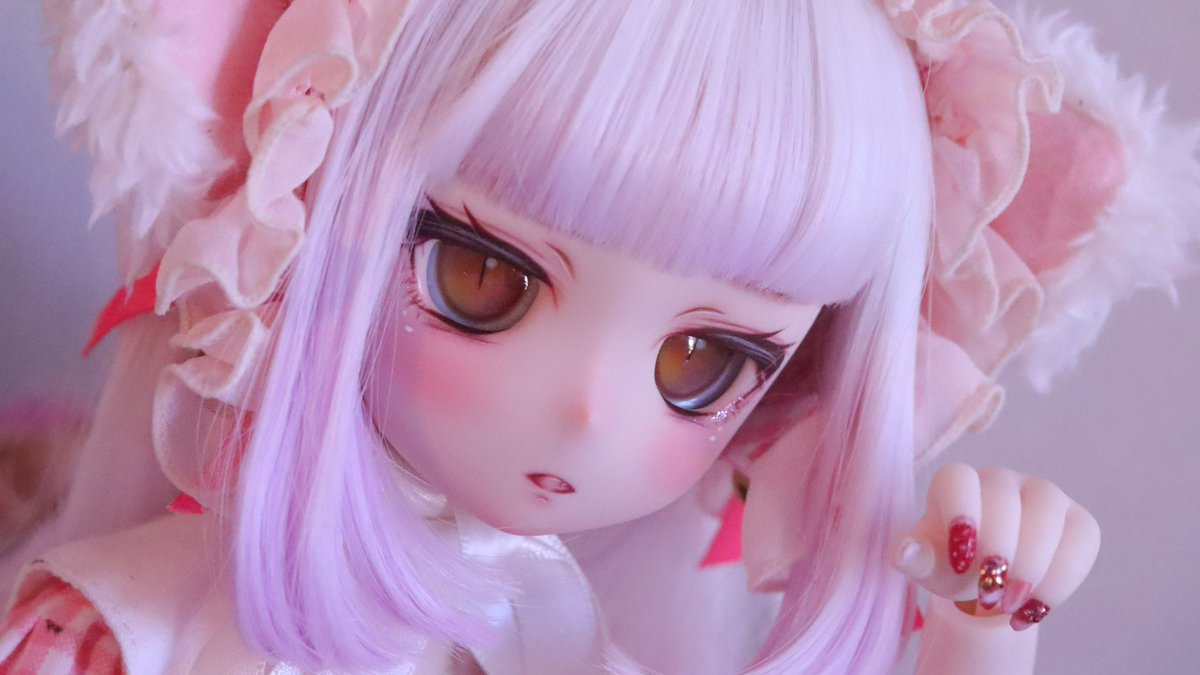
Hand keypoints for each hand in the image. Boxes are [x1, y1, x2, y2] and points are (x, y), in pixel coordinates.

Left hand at [891, 464, 1099, 630]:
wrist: (988, 582)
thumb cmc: (951, 565)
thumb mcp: (929, 566)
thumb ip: (915, 558)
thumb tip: (903, 552)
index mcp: (956, 482)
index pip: (958, 480)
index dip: (961, 515)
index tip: (960, 561)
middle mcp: (1000, 480)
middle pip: (1004, 495)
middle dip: (999, 548)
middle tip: (989, 593)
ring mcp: (1042, 494)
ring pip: (1047, 509)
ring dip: (1032, 562)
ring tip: (1010, 603)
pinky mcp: (1076, 520)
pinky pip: (1082, 536)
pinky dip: (1062, 577)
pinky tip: (1036, 607)